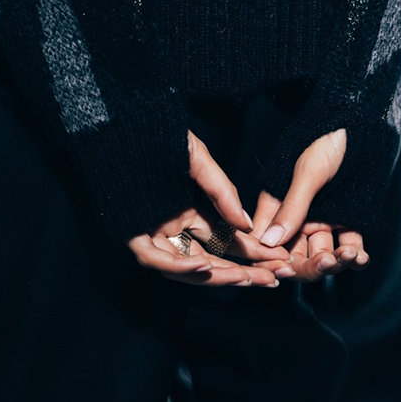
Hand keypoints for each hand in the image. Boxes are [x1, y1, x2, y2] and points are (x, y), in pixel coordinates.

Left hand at [126, 130, 292, 286]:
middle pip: (209, 259)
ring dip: (216, 275)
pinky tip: (203, 266)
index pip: (223, 240)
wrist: (124, 121)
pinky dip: (179, 266)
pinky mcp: (131, 232)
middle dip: (241, 272)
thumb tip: (246, 223)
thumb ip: (222, 192)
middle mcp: (170, 226)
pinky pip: (155, 258)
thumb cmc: (157, 135)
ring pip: (183, 267)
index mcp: (186, 211)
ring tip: (244, 277)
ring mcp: (151, 231)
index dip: (250, 252)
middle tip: (271, 279)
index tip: (276, 258)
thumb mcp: (198, 160)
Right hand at [247, 128, 369, 282]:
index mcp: (276, 204)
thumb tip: (269, 241)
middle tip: (325, 262)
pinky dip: (354, 257)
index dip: (274, 260)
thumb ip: (291, 207)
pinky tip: (360, 256)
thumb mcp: (308, 172)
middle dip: (310, 266)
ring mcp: (322, 219)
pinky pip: (347, 247)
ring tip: (348, 254)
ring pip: (322, 255)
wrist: (362, 124)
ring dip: (335, 262)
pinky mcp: (346, 220)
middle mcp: (297, 217)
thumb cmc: (328, 137)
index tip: (286, 269)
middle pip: (295, 256)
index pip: (267, 243)